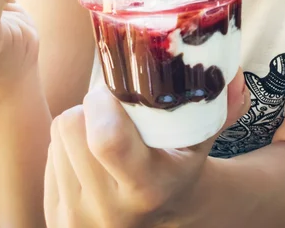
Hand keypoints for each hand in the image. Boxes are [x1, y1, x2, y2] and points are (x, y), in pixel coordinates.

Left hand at [44, 69, 249, 227]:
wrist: (161, 217)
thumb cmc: (180, 166)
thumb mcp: (202, 137)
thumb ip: (222, 103)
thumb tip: (234, 72)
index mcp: (148, 187)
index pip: (106, 138)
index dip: (103, 100)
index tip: (115, 91)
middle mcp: (109, 210)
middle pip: (71, 125)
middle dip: (90, 107)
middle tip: (112, 109)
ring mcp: (77, 219)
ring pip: (58, 135)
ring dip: (79, 124)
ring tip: (105, 133)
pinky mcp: (55, 218)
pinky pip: (50, 155)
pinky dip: (68, 145)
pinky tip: (92, 155)